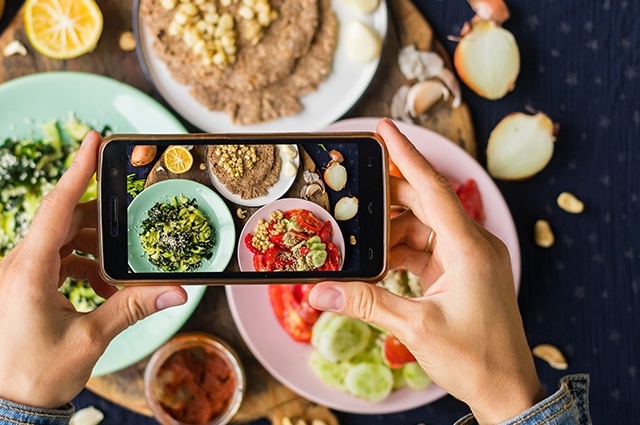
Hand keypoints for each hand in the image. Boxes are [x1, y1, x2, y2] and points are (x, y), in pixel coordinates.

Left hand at [0, 131, 186, 408]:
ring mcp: (13, 277)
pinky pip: (50, 261)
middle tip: (129, 216)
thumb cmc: (37, 376)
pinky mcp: (17, 289)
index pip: (55, 207)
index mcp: (28, 271)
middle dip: (98, 218)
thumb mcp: (91, 338)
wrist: (3, 409)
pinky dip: (78, 264)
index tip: (93, 139)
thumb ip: (132, 306)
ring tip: (120, 268)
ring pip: (57, 241)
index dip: (77, 170)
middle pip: (60, 220)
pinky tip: (101, 285)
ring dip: (91, 247)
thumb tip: (174, 290)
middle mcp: (15, 266)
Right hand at [309, 119, 543, 423]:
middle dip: (385, 198)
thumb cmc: (475, 359)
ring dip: (389, 231)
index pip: (432, 188)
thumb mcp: (415, 328)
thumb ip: (366, 303)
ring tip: (358, 238)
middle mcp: (473, 245)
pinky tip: (376, 262)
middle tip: (351, 192)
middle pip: (423, 203)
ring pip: (422, 227)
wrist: (506, 392)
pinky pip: (425, 249)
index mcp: (470, 248)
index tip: (383, 127)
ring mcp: (468, 259)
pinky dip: (399, 252)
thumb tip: (320, 290)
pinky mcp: (461, 274)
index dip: (406, 155)